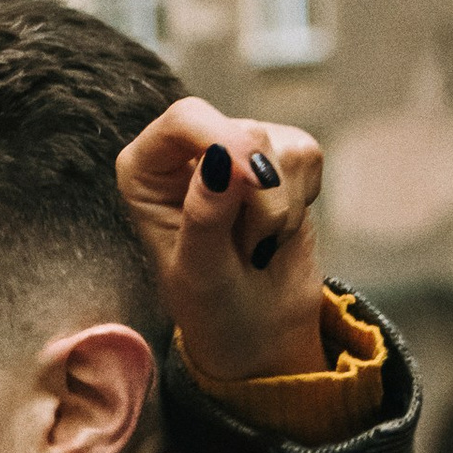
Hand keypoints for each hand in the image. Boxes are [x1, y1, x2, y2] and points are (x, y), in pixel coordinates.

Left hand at [117, 99, 327, 385]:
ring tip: (255, 245)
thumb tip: (221, 160)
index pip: (185, 119)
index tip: (256, 183)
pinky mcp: (277, 158)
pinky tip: (276, 231)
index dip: (226, 142)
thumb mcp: (200, 273)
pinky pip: (308, 156)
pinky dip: (302, 202)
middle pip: (244, 131)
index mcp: (144, 169)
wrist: (259, 333)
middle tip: (249, 247)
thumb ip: (205, 216)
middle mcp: (185, 150)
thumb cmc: (214, 309)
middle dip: (262, 195)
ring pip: (283, 147)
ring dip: (281, 210)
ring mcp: (233, 150)